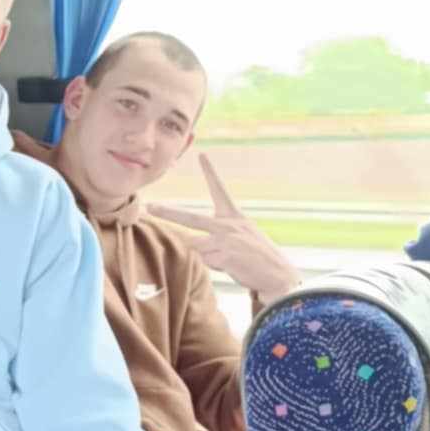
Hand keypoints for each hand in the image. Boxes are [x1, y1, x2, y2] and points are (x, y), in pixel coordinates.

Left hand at [151, 154, 300, 304]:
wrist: (278, 275)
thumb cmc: (259, 257)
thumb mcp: (243, 235)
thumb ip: (220, 233)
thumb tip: (192, 241)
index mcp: (235, 216)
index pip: (220, 190)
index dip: (211, 172)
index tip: (202, 155)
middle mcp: (228, 225)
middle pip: (190, 218)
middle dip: (168, 213)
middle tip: (151, 207)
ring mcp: (225, 240)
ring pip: (196, 245)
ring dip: (208, 255)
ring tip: (230, 259)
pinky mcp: (224, 256)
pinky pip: (206, 261)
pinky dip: (216, 265)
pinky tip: (233, 266)